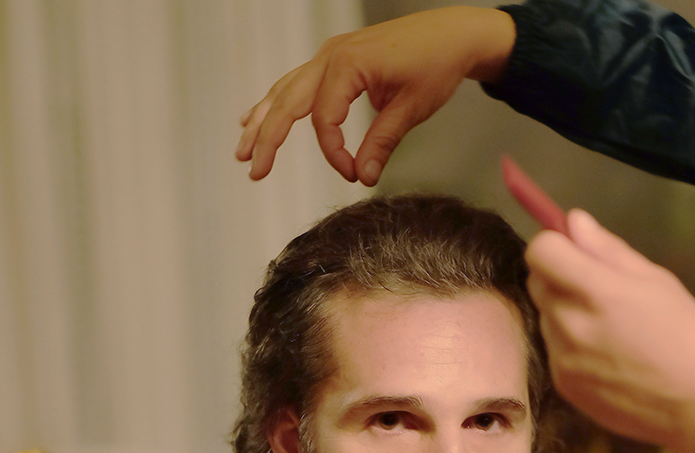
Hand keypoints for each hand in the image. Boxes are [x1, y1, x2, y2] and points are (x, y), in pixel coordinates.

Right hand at [235, 7, 514, 183]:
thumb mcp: (411, 109)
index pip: (324, 119)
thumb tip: (364, 176)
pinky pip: (297, 82)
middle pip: (288, 101)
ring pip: (285, 90)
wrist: (451, 33)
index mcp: (349, 64)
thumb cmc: (436, 64)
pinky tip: (257, 117)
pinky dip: (277, 102)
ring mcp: (330, 56)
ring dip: (263, 119)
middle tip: (255, 171)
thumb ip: (382, 142)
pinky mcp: (335, 60)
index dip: (333, 152)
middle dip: (268, 138)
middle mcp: (332, 56)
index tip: (353, 173)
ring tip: (244, 149)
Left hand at [525, 209, 694, 452]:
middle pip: (537, 282)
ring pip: (545, 317)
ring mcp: (563, 358)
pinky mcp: (563, 384)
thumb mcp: (656, 280)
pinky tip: (608, 357)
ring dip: (566, 313)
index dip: (553, 244)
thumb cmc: (685, 336)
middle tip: (597, 289)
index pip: (540, 251)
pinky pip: (554, 350)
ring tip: (610, 329)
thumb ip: (608, 250)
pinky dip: (571, 346)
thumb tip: (573, 221)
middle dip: (559, 276)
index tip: (572, 250)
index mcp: (595, 291)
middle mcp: (570, 324)